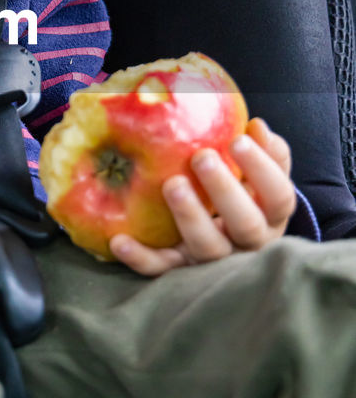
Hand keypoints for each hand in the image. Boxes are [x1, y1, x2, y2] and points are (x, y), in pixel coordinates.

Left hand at [108, 117, 296, 276]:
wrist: (225, 244)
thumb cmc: (243, 198)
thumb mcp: (260, 178)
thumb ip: (267, 153)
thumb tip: (257, 126)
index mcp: (270, 218)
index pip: (279, 198)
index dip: (263, 169)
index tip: (238, 139)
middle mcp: (247, 244)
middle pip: (245, 226)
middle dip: (224, 190)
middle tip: (202, 157)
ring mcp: (213, 261)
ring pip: (206, 248)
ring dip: (189, 216)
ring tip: (172, 184)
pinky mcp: (181, 271)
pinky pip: (160, 269)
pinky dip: (139, 257)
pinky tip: (119, 240)